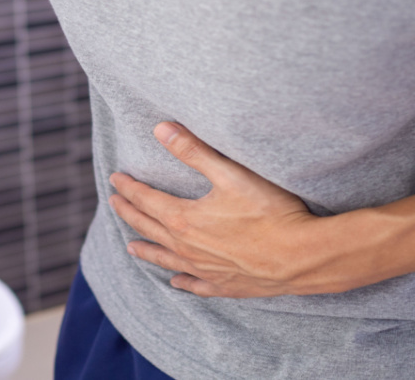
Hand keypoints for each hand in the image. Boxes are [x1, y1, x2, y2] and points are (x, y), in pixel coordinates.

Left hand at [109, 122, 348, 297]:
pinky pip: (194, 285)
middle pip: (148, 227)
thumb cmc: (269, 212)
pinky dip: (181, 282)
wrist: (300, 257)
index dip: (128, 187)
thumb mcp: (230, 173)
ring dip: (146, 250)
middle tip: (114, 203)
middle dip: (129, 213)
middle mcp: (186, 247)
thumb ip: (193, 151)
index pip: (145, 199)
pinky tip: (175, 282)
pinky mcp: (223, 285)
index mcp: (183, 219)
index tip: (115, 179)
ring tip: (130, 247)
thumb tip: (160, 129)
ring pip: (164, 259)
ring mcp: (204, 270)